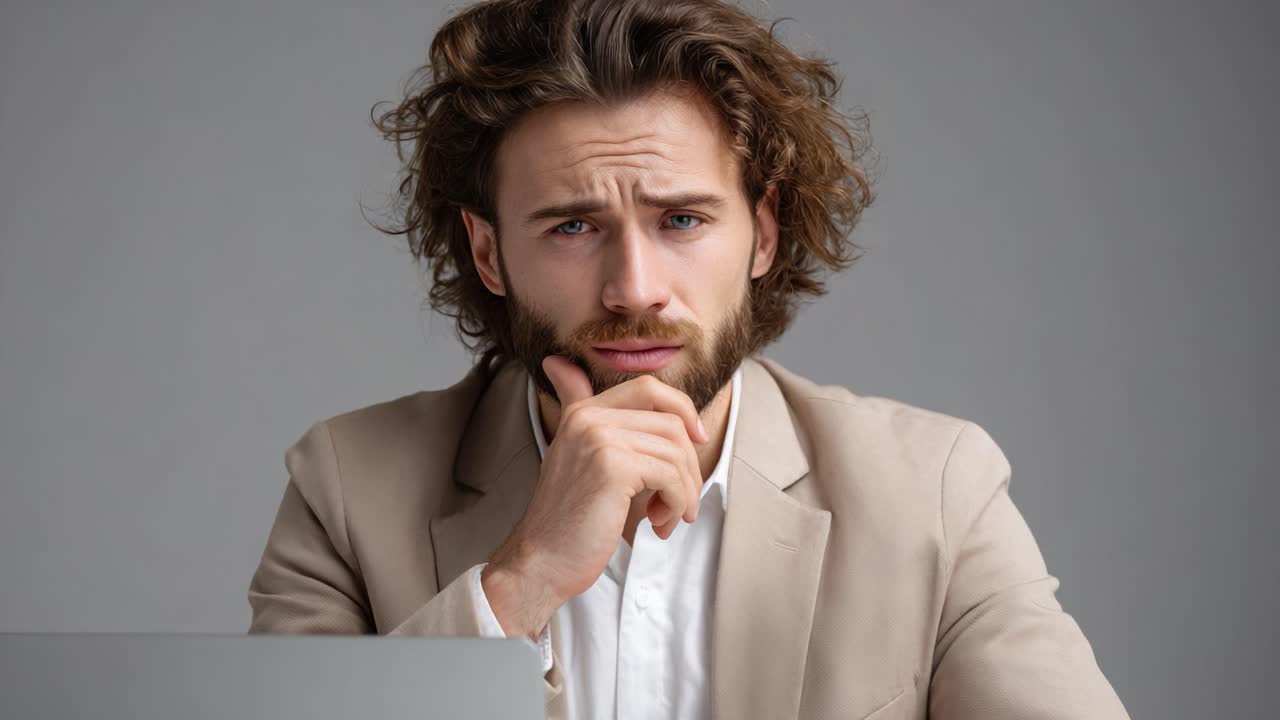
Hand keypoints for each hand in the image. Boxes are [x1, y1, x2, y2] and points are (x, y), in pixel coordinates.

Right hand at [481, 354, 708, 640]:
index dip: (683, 409)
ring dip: (683, 491)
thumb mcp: (574, 454)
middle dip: (688, 464)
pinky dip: (676, 504)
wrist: (541, 561)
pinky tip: (658, 524)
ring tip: (665, 517)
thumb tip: (559, 363)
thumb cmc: (567, 519)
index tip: (697, 439)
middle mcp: (589, 417)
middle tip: (680, 500)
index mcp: (583, 411)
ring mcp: (601, 439)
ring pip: (676, 452)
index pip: (649, 387)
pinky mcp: (614, 467)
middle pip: (671, 422)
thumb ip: (574, 407)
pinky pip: (672, 477)